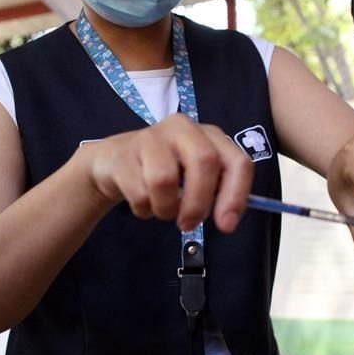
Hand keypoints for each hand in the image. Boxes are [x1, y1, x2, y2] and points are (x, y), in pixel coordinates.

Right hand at [83, 113, 253, 232]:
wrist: (115, 160)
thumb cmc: (164, 170)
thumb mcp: (195, 177)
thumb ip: (216, 192)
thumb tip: (228, 220)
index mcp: (209, 135)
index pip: (237, 161)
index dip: (236, 195)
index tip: (226, 226)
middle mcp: (182, 128)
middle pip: (204, 162)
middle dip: (199, 202)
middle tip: (188, 224)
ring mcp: (150, 137)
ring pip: (165, 179)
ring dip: (165, 208)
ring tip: (162, 209)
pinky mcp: (123, 153)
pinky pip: (139, 193)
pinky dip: (143, 209)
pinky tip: (142, 202)